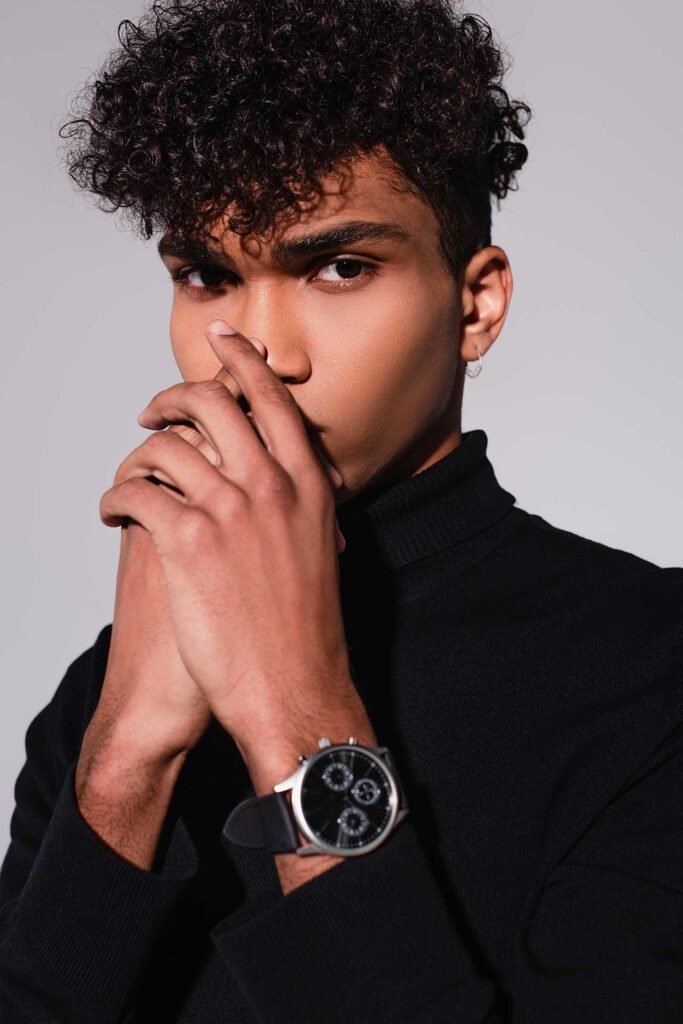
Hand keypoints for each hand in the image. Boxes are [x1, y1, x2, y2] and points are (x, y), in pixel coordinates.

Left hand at [80, 335, 271, 769]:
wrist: (293, 689)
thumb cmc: (305, 630)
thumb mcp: (319, 550)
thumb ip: (300, 504)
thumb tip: (282, 475)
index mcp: (309, 484)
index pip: (272, 398)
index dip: (241, 361)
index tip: (220, 340)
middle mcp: (271, 485)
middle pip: (211, 403)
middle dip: (171, 398)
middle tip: (150, 414)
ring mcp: (229, 510)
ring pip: (164, 444)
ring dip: (135, 457)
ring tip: (128, 481)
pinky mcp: (187, 542)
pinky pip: (135, 492)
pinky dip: (114, 498)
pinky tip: (113, 514)